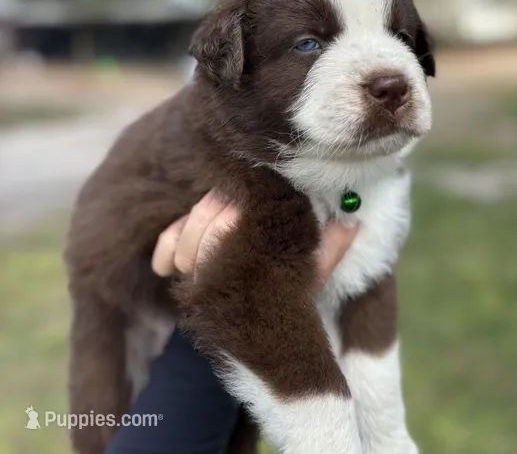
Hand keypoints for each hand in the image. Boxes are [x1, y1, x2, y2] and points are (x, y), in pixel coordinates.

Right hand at [152, 190, 358, 283]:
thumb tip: (353, 222)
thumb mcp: (312, 273)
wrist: (263, 320)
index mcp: (268, 209)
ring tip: (185, 269)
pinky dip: (164, 248)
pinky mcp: (190, 239)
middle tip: (195, 265)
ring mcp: (212, 224)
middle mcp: (238, 209)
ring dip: (182, 245)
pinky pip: (170, 234)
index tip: (220, 248)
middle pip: (209, 212)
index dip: (222, 220)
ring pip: (188, 223)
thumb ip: (329, 249)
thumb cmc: (291, 291)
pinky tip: (160, 268)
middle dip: (200, 239)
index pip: (241, 199)